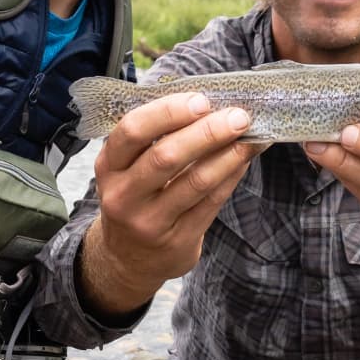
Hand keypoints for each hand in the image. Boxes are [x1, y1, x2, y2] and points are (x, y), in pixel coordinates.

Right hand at [78, 91, 261, 315]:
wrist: (129, 259)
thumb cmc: (136, 198)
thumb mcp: (127, 169)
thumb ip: (155, 138)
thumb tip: (208, 102)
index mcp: (109, 167)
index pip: (133, 131)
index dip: (168, 112)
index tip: (201, 100)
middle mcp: (123, 196)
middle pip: (166, 157)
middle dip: (207, 132)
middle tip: (238, 116)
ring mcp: (150, 222)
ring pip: (195, 182)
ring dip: (228, 154)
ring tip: (251, 136)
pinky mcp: (178, 241)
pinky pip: (211, 202)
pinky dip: (231, 176)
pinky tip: (244, 160)